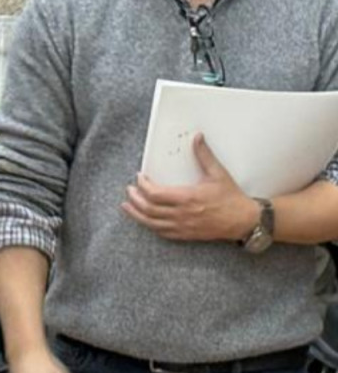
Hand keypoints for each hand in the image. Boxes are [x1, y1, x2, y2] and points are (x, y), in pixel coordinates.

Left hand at [121, 133, 258, 241]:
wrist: (245, 221)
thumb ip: (204, 155)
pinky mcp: (186, 235)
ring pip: (152, 223)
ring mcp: (183, 226)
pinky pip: (162, 232)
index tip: (139, 177)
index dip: (143, 185)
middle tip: (129, 190)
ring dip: (137, 214)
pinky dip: (150, 225)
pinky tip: (144, 220)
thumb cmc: (232, 197)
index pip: (155, 194)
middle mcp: (182, 214)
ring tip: (127, 206)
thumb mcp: (218, 173)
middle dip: (135, 199)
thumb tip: (197, 137)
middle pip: (149, 209)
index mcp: (188, 198)